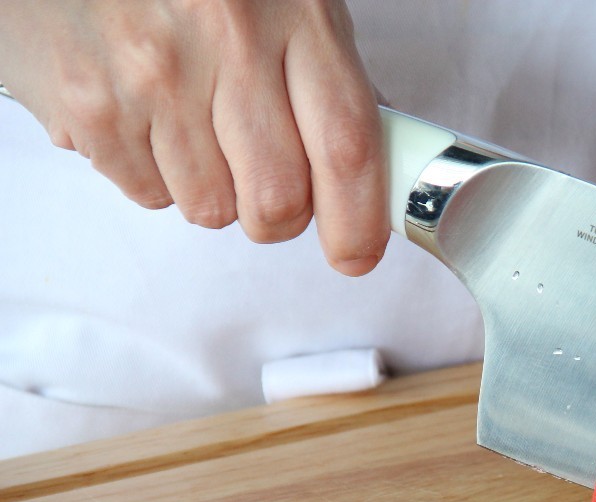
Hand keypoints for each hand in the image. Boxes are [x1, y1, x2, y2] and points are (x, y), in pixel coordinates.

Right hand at [0, 0, 385, 275]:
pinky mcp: (92, 102)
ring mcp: (154, 74)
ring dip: (213, 190)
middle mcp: (228, 39)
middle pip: (278, 197)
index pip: (347, 145)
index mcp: (296, 10)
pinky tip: (145, 114)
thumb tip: (373, 167)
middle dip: (278, 216)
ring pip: (211, 207)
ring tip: (192, 124)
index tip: (357, 254)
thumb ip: (329, 74)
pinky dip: (153, 173)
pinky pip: (148, 192)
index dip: (359, 220)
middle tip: (268, 189)